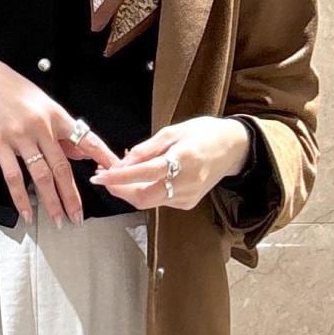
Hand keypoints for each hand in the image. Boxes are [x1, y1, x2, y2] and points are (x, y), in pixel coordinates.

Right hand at [0, 50, 119, 224]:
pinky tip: (27, 213)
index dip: (102, 157)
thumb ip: (61, 131)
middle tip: (78, 217)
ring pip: (40, 175)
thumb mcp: (42, 103)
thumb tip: (81, 154)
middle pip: (62, 167)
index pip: (86, 139)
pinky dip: (20, 197)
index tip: (115, 173)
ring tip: (58, 220)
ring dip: (51, 201)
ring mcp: (19, 135)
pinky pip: (13, 175)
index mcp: (56, 115)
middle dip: (72, 196)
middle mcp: (41, 126)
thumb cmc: (11, 87)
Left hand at [87, 117, 252, 210]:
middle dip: (120, 191)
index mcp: (183, 160)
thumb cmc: (204, 134)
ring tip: (119, 172)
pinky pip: (160, 200)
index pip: (144, 174)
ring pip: (149, 201)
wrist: (234, 148)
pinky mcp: (188, 203)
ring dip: (130, 190)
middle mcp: (186, 183)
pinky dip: (146, 190)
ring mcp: (188, 197)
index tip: (100, 176)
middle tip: (104, 177)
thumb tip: (122, 162)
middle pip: (143, 198)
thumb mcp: (173, 131)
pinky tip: (142, 177)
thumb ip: (146, 149)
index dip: (119, 177)